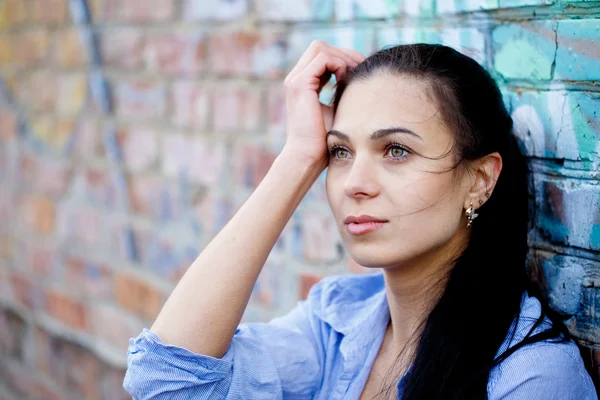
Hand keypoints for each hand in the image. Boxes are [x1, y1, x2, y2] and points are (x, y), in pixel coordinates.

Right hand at [281, 40, 364, 169]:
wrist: (307, 156)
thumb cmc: (323, 141)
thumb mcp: (335, 110)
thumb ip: (340, 93)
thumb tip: (359, 81)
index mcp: (302, 84)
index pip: (321, 56)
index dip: (342, 58)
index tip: (360, 70)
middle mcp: (295, 79)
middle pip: (320, 47)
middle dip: (343, 54)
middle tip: (362, 67)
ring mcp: (295, 80)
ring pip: (321, 48)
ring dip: (342, 57)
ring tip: (355, 73)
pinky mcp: (300, 84)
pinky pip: (323, 58)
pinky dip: (339, 64)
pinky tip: (347, 79)